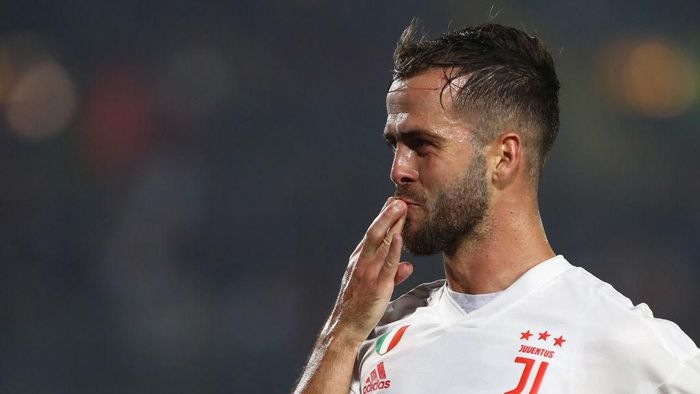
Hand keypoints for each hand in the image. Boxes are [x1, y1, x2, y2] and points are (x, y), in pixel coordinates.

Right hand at [324, 197, 412, 344]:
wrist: (347, 326)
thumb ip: (392, 274)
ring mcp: (368, 272)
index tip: (392, 203)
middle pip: (374, 232)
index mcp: (359, 260)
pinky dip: (393, 250)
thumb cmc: (360, 306)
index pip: (372, 235)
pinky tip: (398, 237)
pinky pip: (386, 264)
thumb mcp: (375, 285)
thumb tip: (407, 265)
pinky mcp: (377, 285)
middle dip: (387, 214)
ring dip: (391, 224)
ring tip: (401, 208)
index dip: (382, 218)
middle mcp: (362, 262)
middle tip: (398, 199)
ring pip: (379, 242)